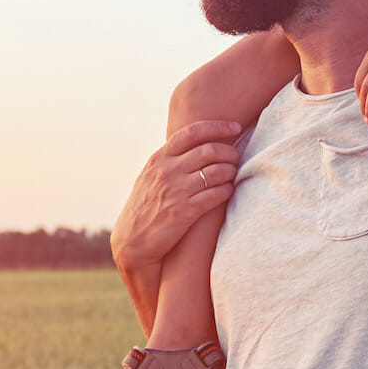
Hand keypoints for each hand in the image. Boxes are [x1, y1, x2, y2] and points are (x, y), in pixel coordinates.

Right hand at [110, 120, 242, 268]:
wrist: (131, 242)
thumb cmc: (143, 208)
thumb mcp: (149, 177)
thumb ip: (168, 160)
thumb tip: (194, 145)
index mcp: (159, 159)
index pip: (192, 132)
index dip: (218, 126)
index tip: (235, 127)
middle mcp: (167, 171)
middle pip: (209, 150)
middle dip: (229, 152)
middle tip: (236, 157)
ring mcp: (176, 191)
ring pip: (216, 172)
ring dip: (230, 171)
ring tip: (233, 174)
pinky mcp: (185, 212)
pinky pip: (215, 195)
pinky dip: (227, 190)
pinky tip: (228, 190)